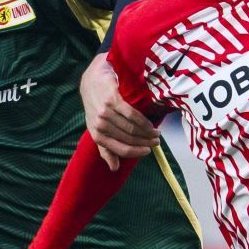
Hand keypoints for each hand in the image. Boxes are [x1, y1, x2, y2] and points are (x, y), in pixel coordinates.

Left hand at [80, 53, 155, 171]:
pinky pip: (132, 115)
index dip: (136, 152)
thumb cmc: (96, 106)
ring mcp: (105, 113)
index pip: (119, 149)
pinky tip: (151, 124)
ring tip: (156, 133)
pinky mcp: (112, 100)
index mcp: (96, 135)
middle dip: (145, 142)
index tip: (149, 151)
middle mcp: (99, 125)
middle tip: (157, 142)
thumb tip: (114, 168)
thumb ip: (105, 148)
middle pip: (128, 138)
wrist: (92, 80)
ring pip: (131, 128)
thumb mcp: (97, 128)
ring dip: (147, 133)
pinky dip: (143, 122)